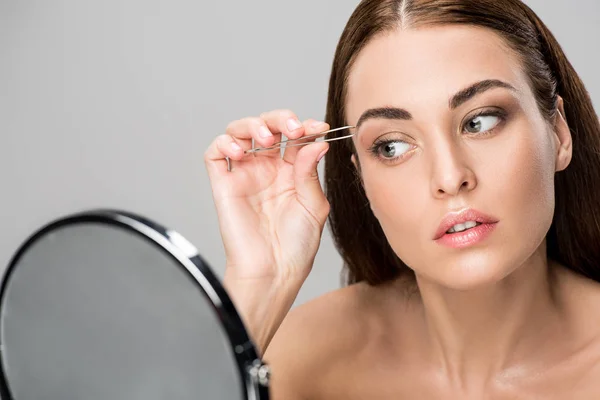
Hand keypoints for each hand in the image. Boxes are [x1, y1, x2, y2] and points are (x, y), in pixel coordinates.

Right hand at [204, 109, 330, 350]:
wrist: (274, 272)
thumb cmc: (296, 246)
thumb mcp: (313, 205)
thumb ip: (310, 172)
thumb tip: (316, 142)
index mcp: (291, 172)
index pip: (294, 137)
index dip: (305, 126)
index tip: (319, 127)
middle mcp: (267, 169)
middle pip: (267, 126)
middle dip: (280, 118)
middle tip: (292, 127)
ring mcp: (244, 174)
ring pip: (240, 131)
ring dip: (253, 125)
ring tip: (267, 137)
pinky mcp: (224, 184)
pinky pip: (215, 153)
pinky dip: (224, 141)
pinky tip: (240, 149)